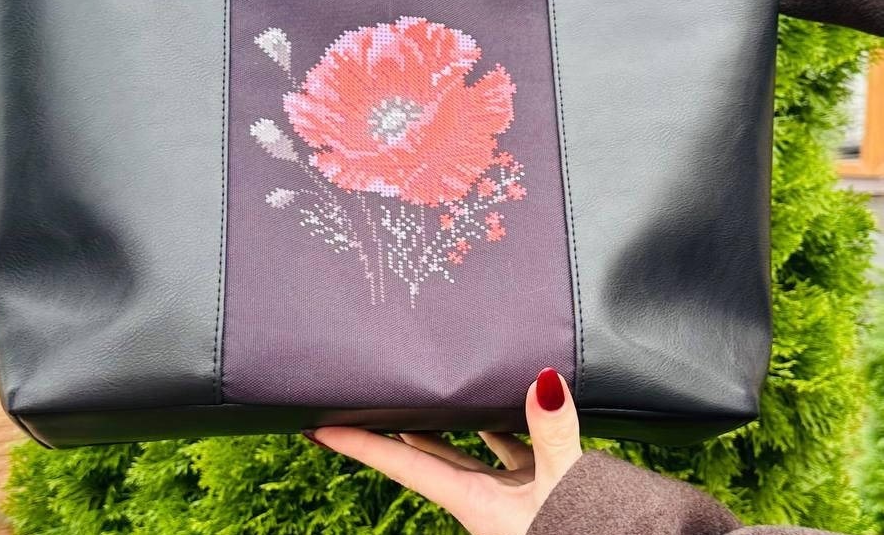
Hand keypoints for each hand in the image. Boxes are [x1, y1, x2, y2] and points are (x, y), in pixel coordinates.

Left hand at [304, 368, 581, 534]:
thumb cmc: (584, 532)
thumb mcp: (566, 489)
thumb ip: (554, 434)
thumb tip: (543, 380)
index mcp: (473, 502)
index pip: (401, 464)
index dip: (358, 444)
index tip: (315, 426)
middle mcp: (483, 498)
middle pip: (425, 454)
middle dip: (395, 426)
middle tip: (365, 391)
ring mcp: (510, 495)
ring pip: (467, 447)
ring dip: (447, 419)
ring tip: (426, 380)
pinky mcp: (538, 490)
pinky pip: (511, 447)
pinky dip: (505, 421)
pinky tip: (506, 396)